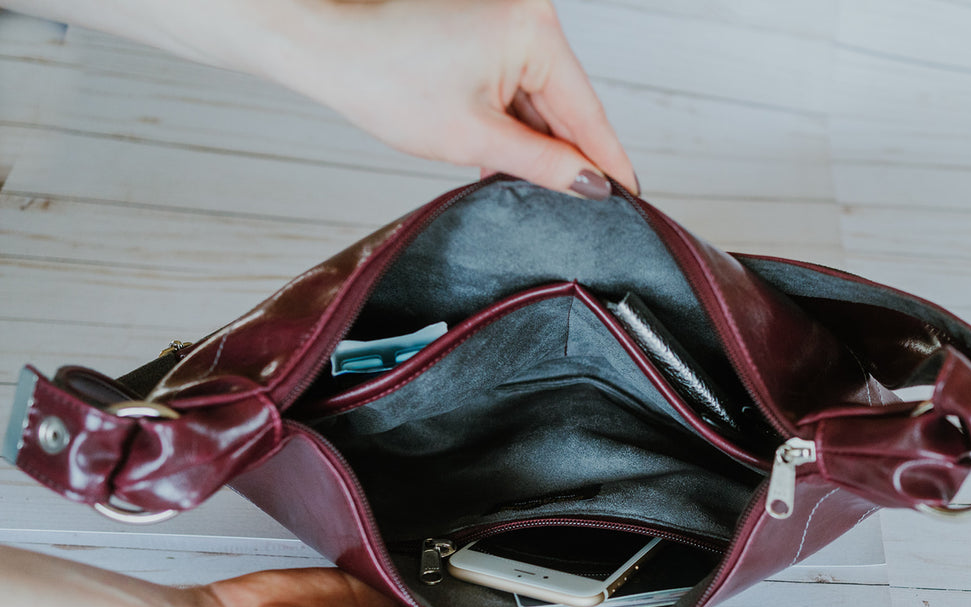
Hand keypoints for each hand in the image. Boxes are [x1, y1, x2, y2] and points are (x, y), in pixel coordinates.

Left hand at [7, 0, 636, 196]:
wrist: (325, 47)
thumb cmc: (384, 79)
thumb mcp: (473, 138)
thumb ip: (542, 164)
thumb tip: (592, 186)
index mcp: (536, 33)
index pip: (589, 115)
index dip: (609, 165)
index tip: (633, 202)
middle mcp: (531, 17)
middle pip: (568, 107)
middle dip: (567, 158)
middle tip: (580, 211)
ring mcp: (509, 21)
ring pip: (542, 101)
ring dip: (536, 145)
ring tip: (529, 188)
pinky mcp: (488, 32)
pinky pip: (517, 88)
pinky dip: (514, 125)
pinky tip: (504, 158)